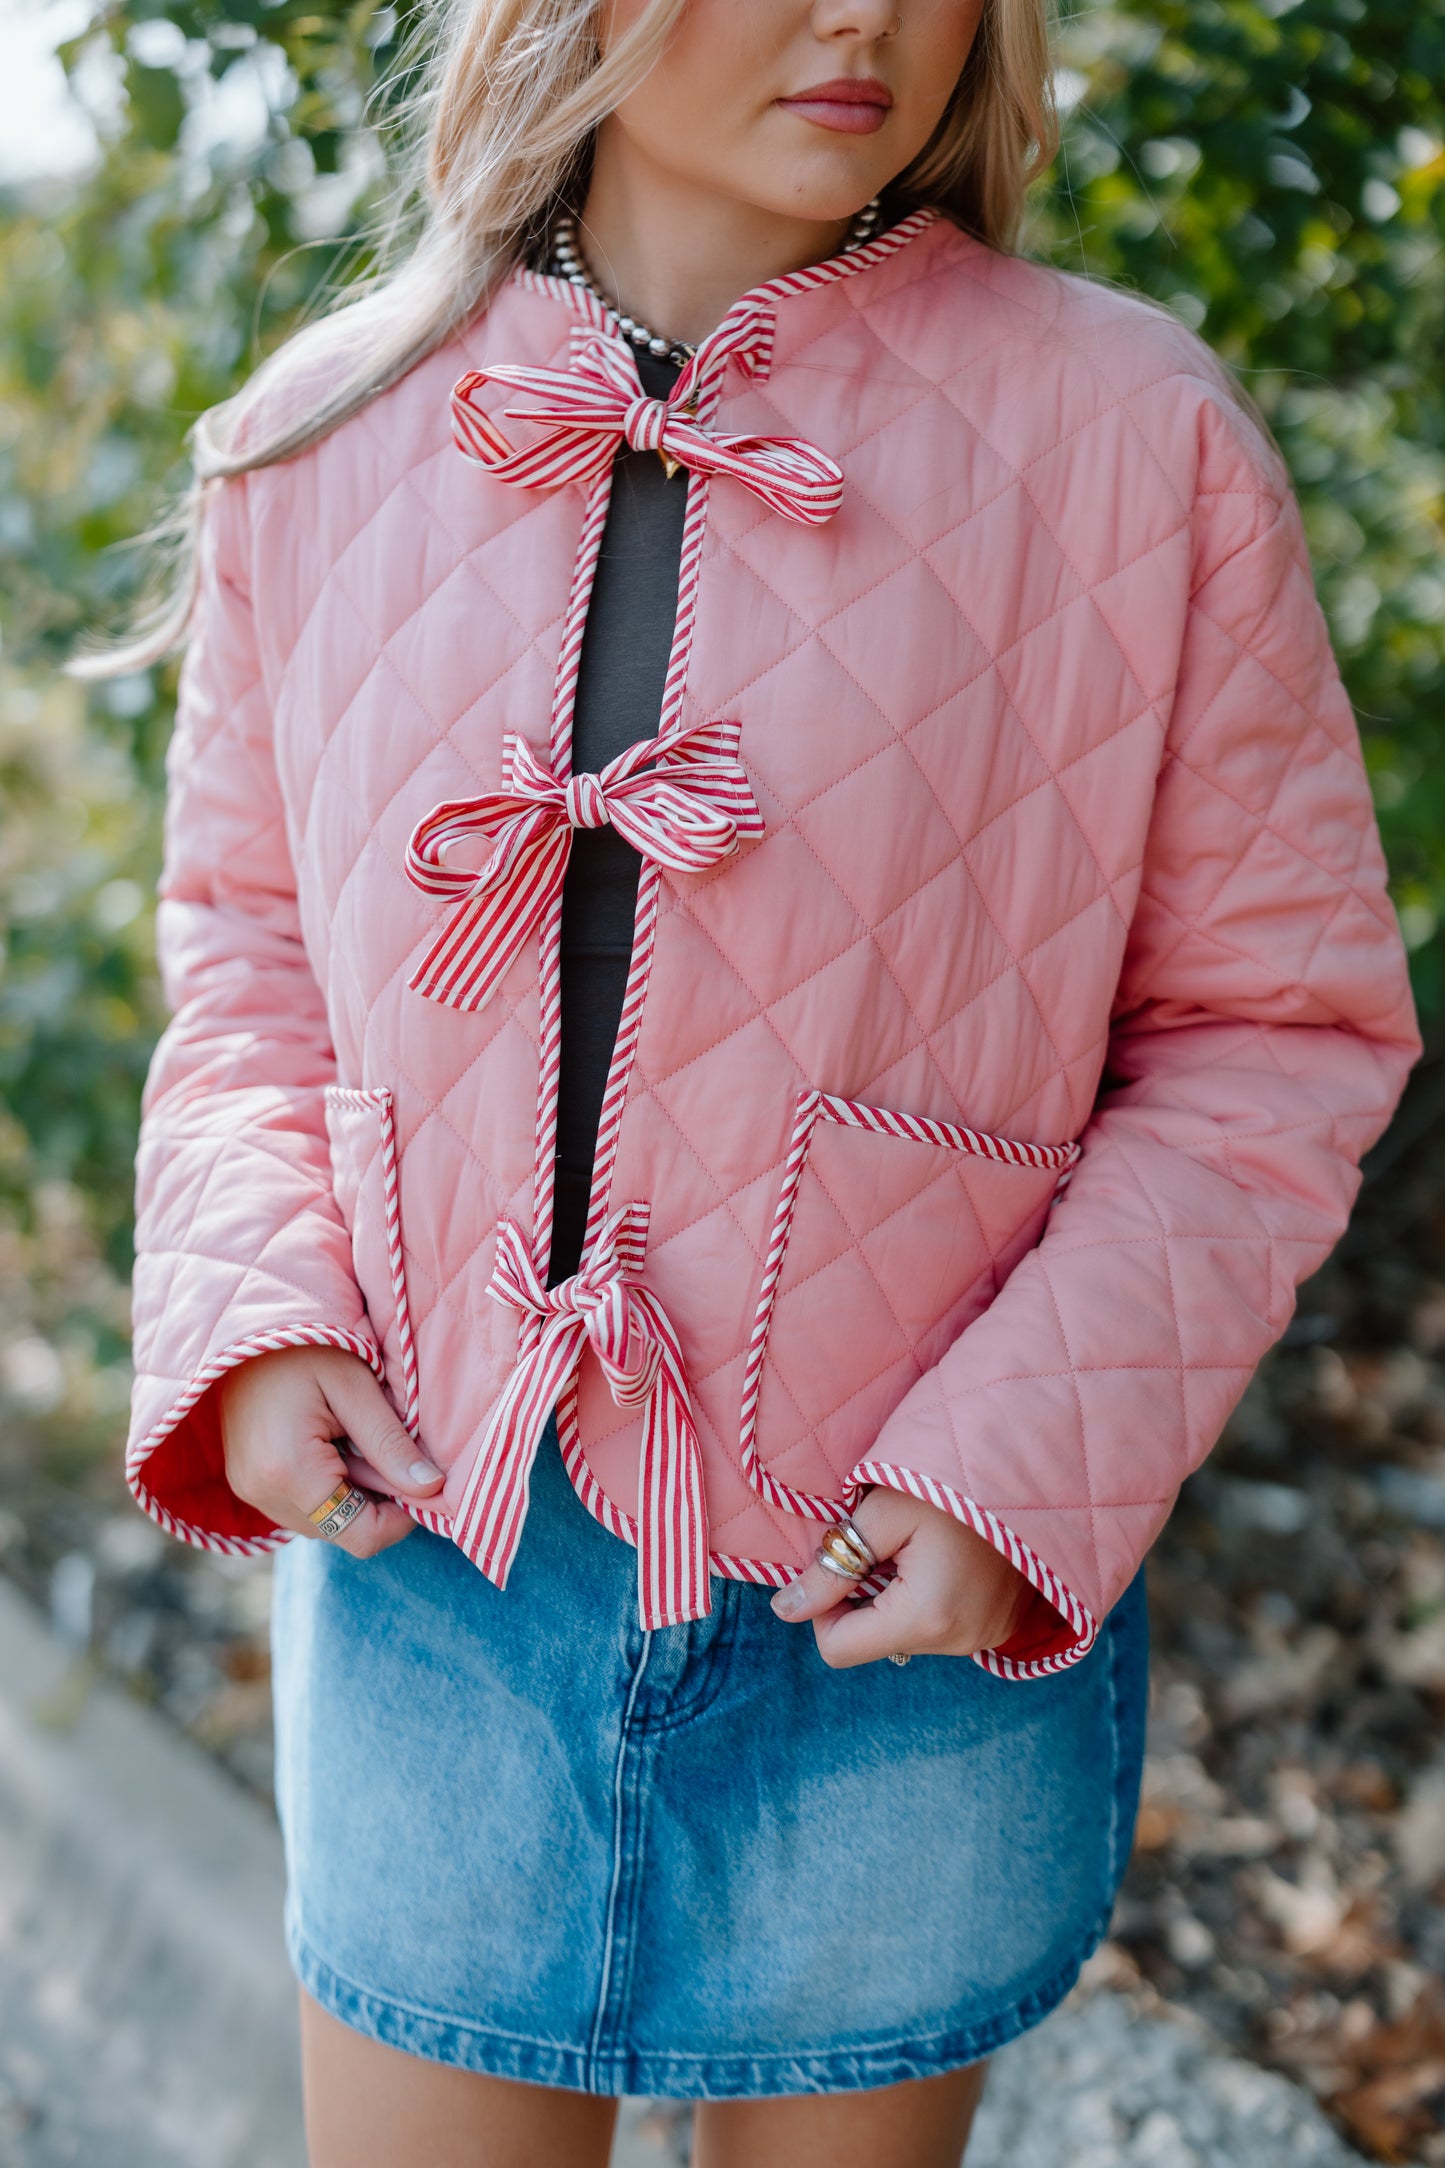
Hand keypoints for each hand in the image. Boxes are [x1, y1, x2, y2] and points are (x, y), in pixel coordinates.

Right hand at [219, 1345, 444, 1558]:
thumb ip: (392, 1445)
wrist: (243, 1326)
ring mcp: (248, 1490)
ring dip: (349, 1493)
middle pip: (342, 1531)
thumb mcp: (356, 1387)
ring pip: (322, 1522)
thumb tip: (433, 1488)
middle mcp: (262, 1492)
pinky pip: (299, 1507)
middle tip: (383, 1446)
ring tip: (350, 1438)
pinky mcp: (245, 1482)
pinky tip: (329, 1443)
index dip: (401, 1518)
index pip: (361, 1536)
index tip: (420, 1481)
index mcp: (289, 1471)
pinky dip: (325, 1487)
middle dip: (374, 1499)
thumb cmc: (305, 1345)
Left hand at [769, 1486, 1033, 1666]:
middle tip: (886, 1541)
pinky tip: (944, 1558)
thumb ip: (832, 1564)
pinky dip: (925, 1598)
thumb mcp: (882, 1511)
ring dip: (894, 1596)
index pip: (837, 1650)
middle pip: (873, 1641)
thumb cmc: (951, 1478)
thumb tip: (785, 1610)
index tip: (840, 1557)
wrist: (1035, 1463)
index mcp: (926, 1617)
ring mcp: (984, 1639)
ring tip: (921, 1545)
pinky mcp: (998, 1629)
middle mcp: (958, 1642)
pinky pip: (937, 1627)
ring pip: (903, 1633)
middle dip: (863, 1595)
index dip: (824, 1605)